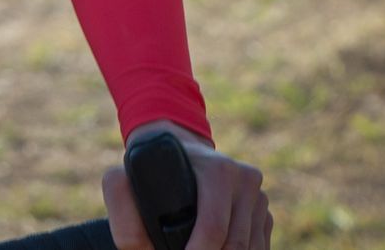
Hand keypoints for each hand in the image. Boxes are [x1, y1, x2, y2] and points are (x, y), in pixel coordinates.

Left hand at [102, 121, 270, 249]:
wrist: (174, 146)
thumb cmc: (147, 167)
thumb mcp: (124, 175)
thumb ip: (119, 201)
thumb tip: (137, 243)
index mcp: (219, 170)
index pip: (214, 228)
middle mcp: (245, 179)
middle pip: (236, 244)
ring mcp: (259, 195)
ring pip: (251, 249)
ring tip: (195, 247)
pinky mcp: (264, 211)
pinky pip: (260, 247)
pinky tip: (216, 247)